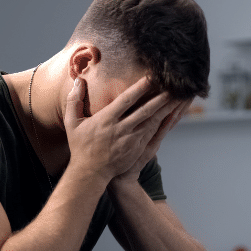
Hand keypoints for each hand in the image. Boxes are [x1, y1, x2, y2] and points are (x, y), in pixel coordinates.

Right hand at [64, 75, 181, 183]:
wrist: (90, 173)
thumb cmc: (80, 146)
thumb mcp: (73, 123)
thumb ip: (74, 100)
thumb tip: (78, 80)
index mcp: (106, 120)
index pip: (126, 100)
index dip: (139, 88)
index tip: (150, 77)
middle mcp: (121, 130)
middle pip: (145, 111)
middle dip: (160, 98)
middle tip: (174, 86)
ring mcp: (131, 140)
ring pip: (152, 122)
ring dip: (166, 109)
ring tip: (178, 97)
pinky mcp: (137, 149)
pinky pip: (153, 132)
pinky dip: (163, 122)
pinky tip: (172, 114)